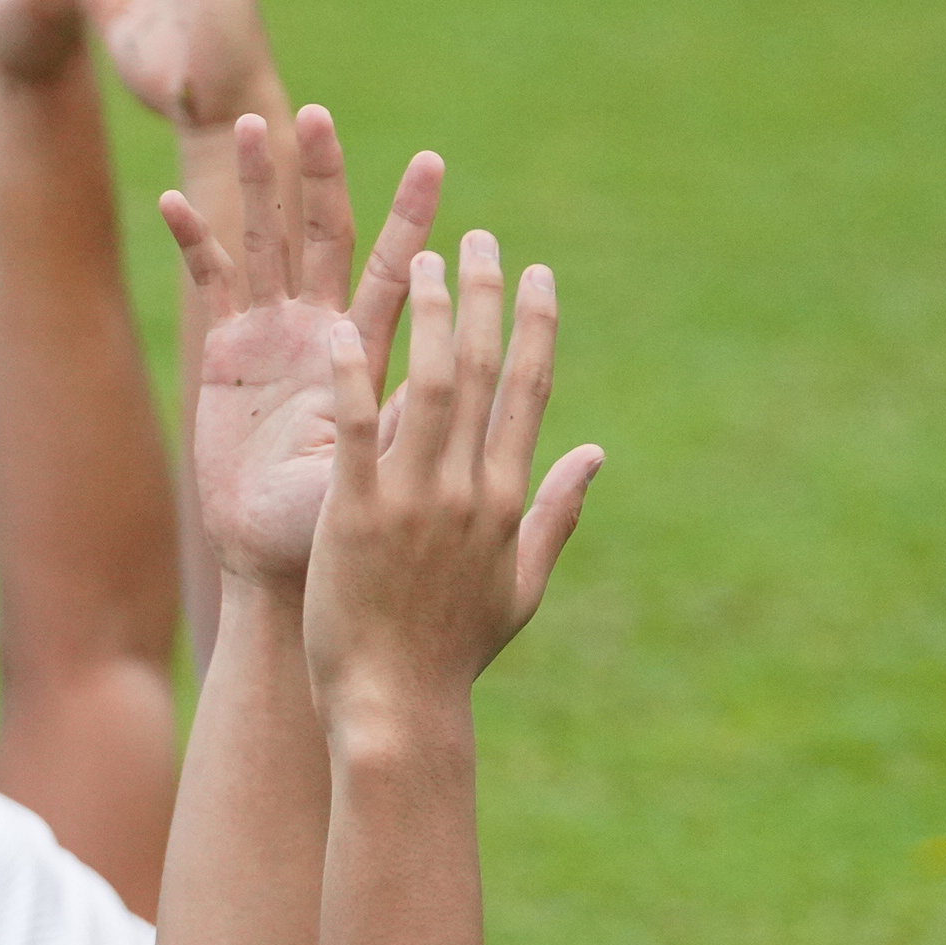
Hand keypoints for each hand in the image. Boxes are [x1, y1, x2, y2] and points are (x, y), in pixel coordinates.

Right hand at [162, 108, 446, 588]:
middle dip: (323, 176)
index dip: (410, 218)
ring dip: (258, 187)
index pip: (394, 270)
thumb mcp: (386, 468)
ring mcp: (268, 336)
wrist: (278, 558)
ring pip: (264, 243)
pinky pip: (209, 285)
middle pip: (323, 235)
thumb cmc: (344, 523)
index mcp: (365, 352)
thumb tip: (461, 375)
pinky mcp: (223, 352)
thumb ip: (409, 419)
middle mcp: (319, 330)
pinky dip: (194, 240)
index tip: (433, 163)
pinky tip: (177, 200)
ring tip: (251, 125)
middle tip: (318, 115)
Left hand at [297, 235, 598, 729]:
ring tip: (419, 254)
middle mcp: (469, 489)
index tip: (537, 273)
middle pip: (486, 372)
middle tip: (474, 236)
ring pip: (432, 384)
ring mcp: (415, 500)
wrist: (396, 708)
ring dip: (431, 315)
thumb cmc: (452, 654)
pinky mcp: (357, 515)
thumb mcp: (521, 587)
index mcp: (507, 499)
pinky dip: (357, 378)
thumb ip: (557, 514)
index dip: (536, 326)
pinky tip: (348, 328)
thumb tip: (597, 454)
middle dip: (483, 297)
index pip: (529, 393)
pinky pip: (358, 431)